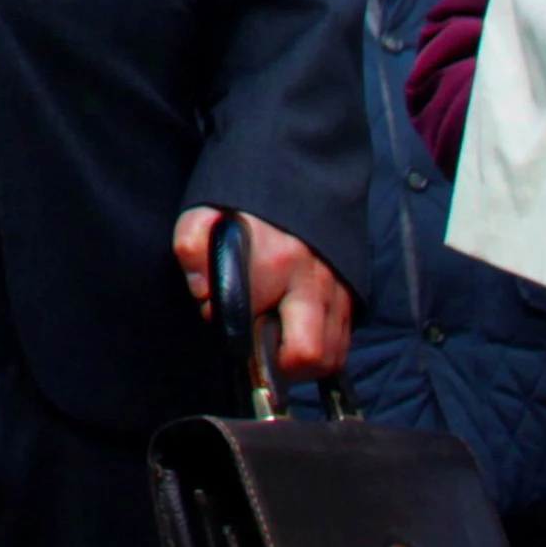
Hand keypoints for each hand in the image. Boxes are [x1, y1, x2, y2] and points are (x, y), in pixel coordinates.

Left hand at [177, 206, 355, 383]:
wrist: (294, 179)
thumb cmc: (241, 209)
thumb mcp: (203, 217)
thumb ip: (193, 248)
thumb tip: (203, 290)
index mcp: (278, 260)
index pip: (255, 323)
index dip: (227, 327)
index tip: (216, 311)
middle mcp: (315, 281)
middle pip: (309, 355)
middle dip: (278, 367)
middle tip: (255, 351)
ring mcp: (339, 291)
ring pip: (331, 357)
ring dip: (301, 365)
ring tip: (273, 346)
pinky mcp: (352, 297)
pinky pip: (342, 346)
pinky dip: (320, 354)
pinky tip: (293, 338)